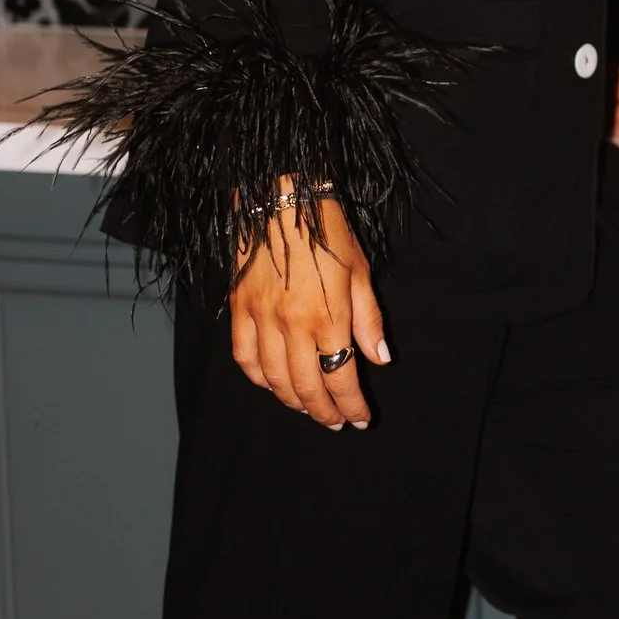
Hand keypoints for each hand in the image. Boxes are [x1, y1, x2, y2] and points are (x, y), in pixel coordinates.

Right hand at [230, 190, 387, 427]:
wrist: (281, 196)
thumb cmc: (328, 229)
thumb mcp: (361, 271)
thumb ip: (368, 320)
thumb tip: (379, 360)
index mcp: (328, 316)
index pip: (341, 378)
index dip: (352, 405)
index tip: (361, 419)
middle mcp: (292, 323)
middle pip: (306, 387)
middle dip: (324, 412)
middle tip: (336, 421)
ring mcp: (261, 317)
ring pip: (273, 380)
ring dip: (293, 401)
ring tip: (310, 408)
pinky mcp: (239, 307)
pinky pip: (244, 358)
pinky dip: (259, 379)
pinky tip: (273, 384)